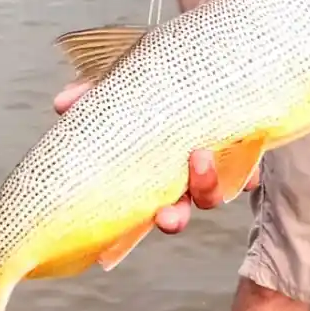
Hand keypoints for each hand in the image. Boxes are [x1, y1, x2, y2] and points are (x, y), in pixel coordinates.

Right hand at [53, 81, 260, 232]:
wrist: (208, 61)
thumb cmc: (160, 78)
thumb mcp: (124, 82)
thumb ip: (93, 93)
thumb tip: (62, 103)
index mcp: (151, 168)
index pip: (137, 208)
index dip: (125, 233)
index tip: (108, 249)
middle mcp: (180, 175)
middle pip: (178, 213)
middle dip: (173, 219)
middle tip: (167, 214)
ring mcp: (213, 166)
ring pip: (210, 195)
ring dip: (204, 185)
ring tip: (198, 158)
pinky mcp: (244, 149)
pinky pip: (247, 172)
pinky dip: (246, 172)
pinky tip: (245, 166)